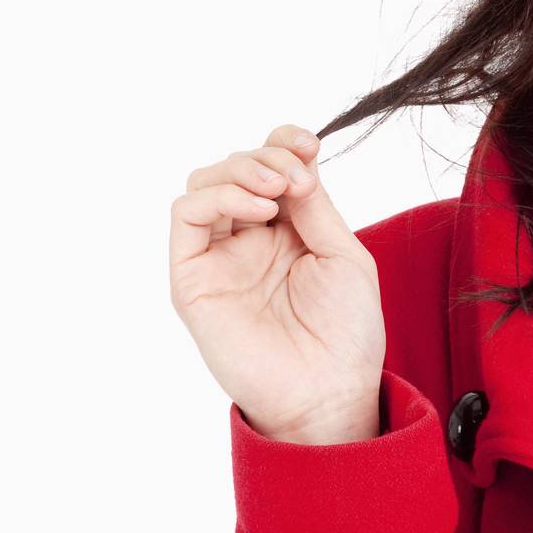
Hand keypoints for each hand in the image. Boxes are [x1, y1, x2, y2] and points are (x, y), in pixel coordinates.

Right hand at [168, 123, 385, 442]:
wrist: (328, 389)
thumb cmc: (346, 330)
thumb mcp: (343, 253)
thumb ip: (314, 206)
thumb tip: (295, 162)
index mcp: (290, 228)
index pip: (272, 166)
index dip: (284, 143)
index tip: (309, 144)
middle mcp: (251, 238)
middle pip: (238, 167)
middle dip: (267, 157)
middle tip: (296, 178)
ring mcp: (220, 257)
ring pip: (205, 183)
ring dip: (241, 170)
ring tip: (278, 191)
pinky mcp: (193, 278)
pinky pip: (186, 217)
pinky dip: (218, 198)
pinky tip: (258, 213)